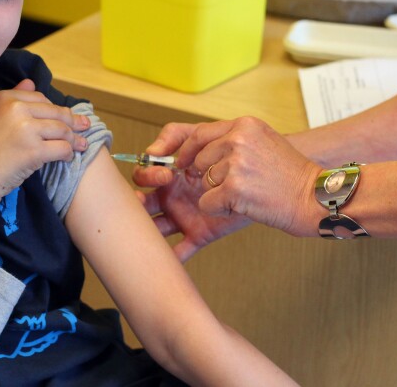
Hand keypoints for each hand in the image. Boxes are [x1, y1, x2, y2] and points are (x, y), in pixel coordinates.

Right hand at [0, 79, 90, 201]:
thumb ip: (12, 97)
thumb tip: (31, 81)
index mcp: (4, 98)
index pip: (40, 97)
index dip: (54, 108)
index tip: (64, 116)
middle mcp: (16, 109)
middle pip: (55, 112)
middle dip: (73, 121)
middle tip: (85, 127)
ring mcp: (26, 129)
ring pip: (62, 129)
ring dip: (74, 139)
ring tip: (82, 144)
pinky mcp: (34, 150)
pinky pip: (62, 148)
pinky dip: (68, 153)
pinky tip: (68, 157)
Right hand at [133, 122, 250, 261]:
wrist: (259, 176)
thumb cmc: (227, 155)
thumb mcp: (203, 136)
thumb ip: (177, 135)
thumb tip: (152, 150)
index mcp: (167, 176)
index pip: (143, 176)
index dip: (147, 175)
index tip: (166, 173)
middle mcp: (170, 197)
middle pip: (142, 204)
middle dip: (137, 203)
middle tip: (145, 200)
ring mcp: (182, 217)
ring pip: (155, 228)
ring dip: (147, 231)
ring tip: (147, 232)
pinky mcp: (198, 234)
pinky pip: (181, 250)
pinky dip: (173, 257)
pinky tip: (167, 261)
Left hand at [178, 117, 321, 236]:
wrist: (315, 197)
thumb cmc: (293, 175)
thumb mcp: (265, 142)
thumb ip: (236, 140)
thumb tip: (201, 150)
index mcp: (245, 125)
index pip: (201, 134)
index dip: (189, 151)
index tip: (183, 162)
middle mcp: (238, 139)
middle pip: (200, 161)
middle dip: (211, 177)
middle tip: (240, 185)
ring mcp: (235, 163)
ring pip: (204, 184)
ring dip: (221, 194)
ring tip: (250, 193)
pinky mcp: (233, 188)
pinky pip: (207, 203)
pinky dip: (221, 209)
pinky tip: (246, 205)